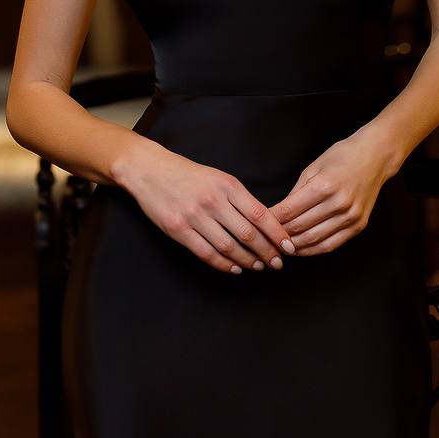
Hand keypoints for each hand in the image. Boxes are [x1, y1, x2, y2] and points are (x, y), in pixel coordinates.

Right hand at [116, 139, 296, 275]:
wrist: (150, 170)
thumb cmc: (188, 174)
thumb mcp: (219, 178)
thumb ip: (239, 198)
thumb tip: (264, 223)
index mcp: (227, 185)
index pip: (260, 214)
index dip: (277, 233)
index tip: (289, 247)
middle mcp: (213, 201)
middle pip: (248, 234)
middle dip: (267, 252)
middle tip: (277, 263)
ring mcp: (194, 216)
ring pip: (229, 247)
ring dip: (247, 260)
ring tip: (258, 266)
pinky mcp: (178, 230)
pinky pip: (206, 253)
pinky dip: (224, 264)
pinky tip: (235, 267)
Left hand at [267, 134, 390, 255]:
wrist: (375, 156)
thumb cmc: (342, 156)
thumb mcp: (313, 168)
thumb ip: (296, 193)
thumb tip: (278, 213)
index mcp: (324, 185)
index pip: (290, 210)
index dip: (271, 219)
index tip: (259, 223)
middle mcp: (338, 203)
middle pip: (300, 227)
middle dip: (279, 234)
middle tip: (265, 238)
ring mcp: (351, 216)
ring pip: (314, 240)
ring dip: (294, 246)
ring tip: (279, 246)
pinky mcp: (358, 225)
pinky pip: (331, 244)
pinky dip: (313, 249)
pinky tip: (300, 248)